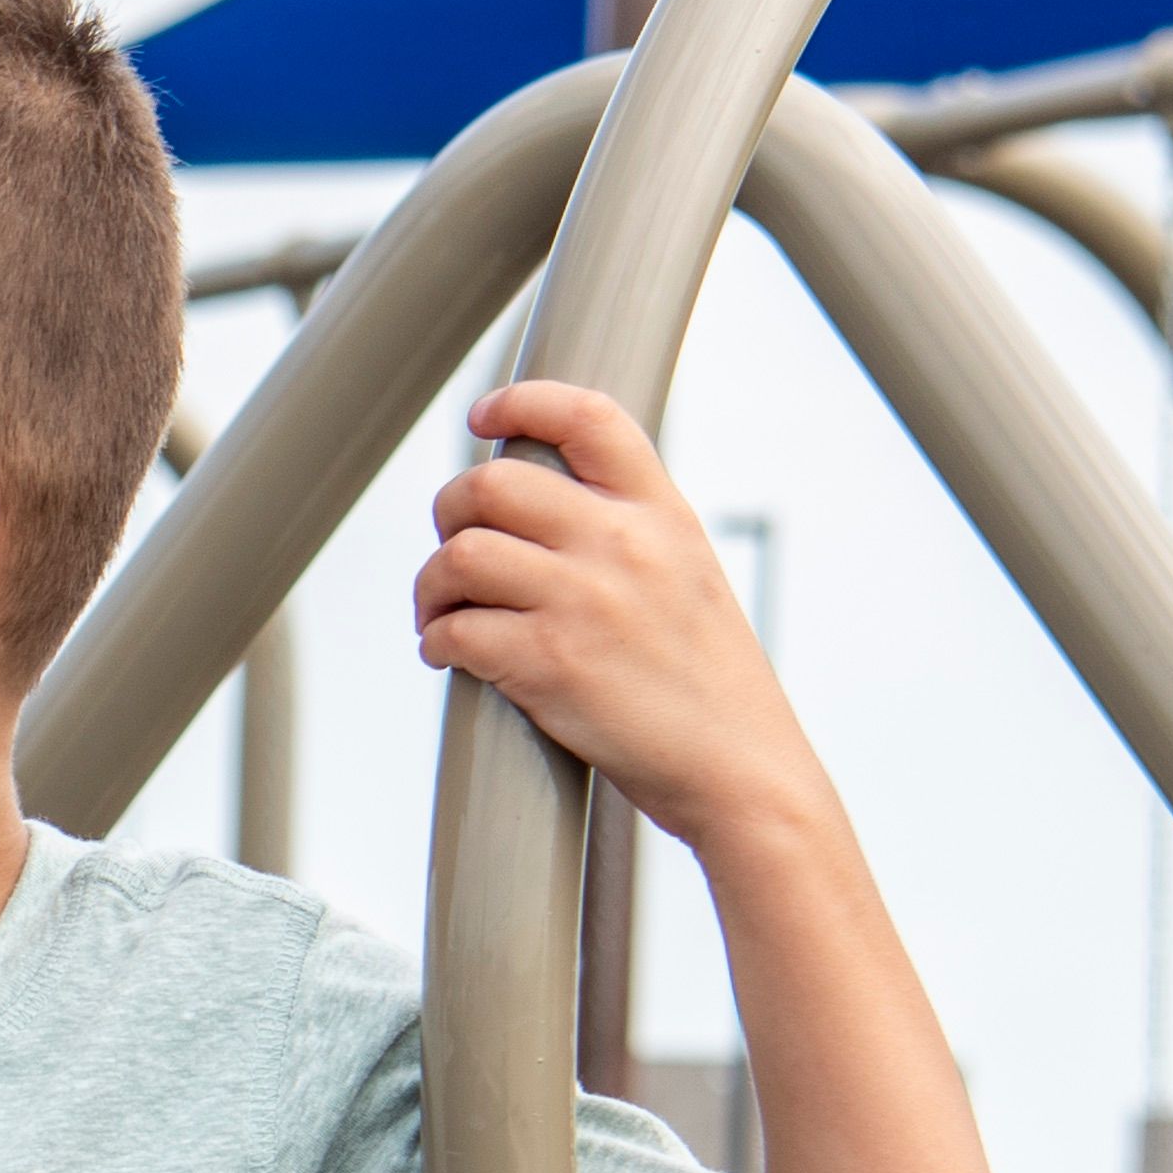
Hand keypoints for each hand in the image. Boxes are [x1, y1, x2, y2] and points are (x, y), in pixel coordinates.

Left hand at [414, 380, 806, 850]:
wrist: (741, 769)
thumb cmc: (708, 685)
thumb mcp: (689, 577)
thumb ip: (630, 534)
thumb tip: (541, 509)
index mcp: (662, 514)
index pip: (588, 418)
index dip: (522, 402)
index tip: (482, 419)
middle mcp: (622, 544)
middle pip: (491, 484)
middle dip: (451, 515)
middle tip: (453, 554)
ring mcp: (583, 601)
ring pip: (459, 555)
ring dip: (431, 587)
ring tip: (439, 613)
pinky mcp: (549, 663)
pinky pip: (456, 630)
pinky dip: (437, 641)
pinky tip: (448, 655)